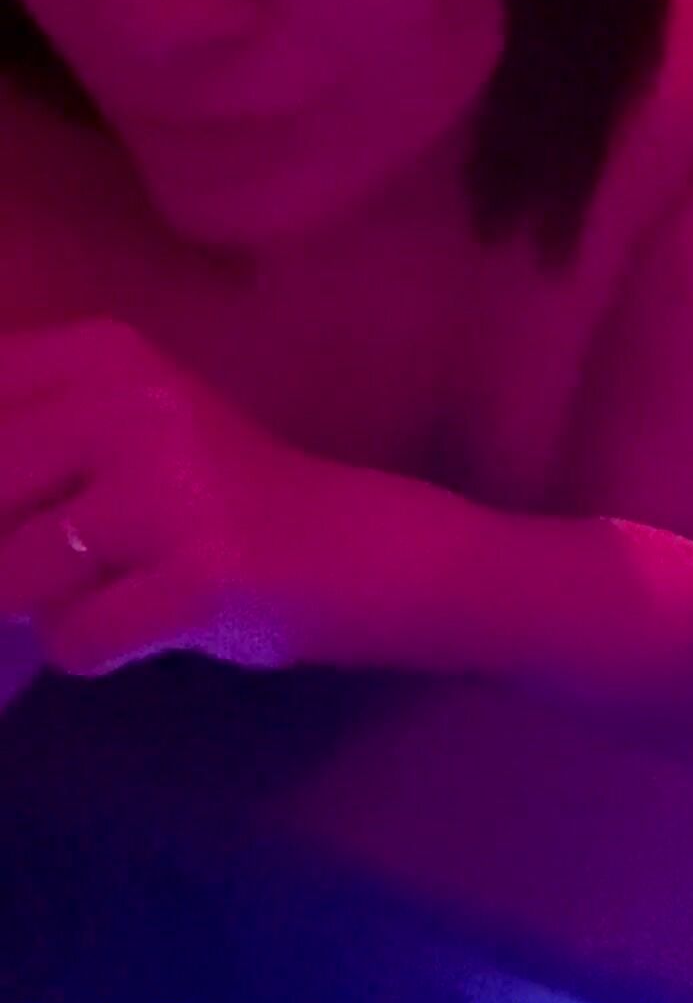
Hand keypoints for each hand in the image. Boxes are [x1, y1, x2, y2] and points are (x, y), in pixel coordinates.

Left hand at [0, 314, 358, 677]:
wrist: (349, 548)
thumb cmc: (205, 492)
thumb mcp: (109, 425)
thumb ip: (13, 437)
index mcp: (101, 354)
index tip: (14, 509)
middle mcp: (134, 403)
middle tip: (62, 558)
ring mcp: (170, 488)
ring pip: (11, 575)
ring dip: (39, 604)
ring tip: (105, 584)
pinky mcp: (199, 575)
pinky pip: (75, 639)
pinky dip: (90, 647)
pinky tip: (145, 620)